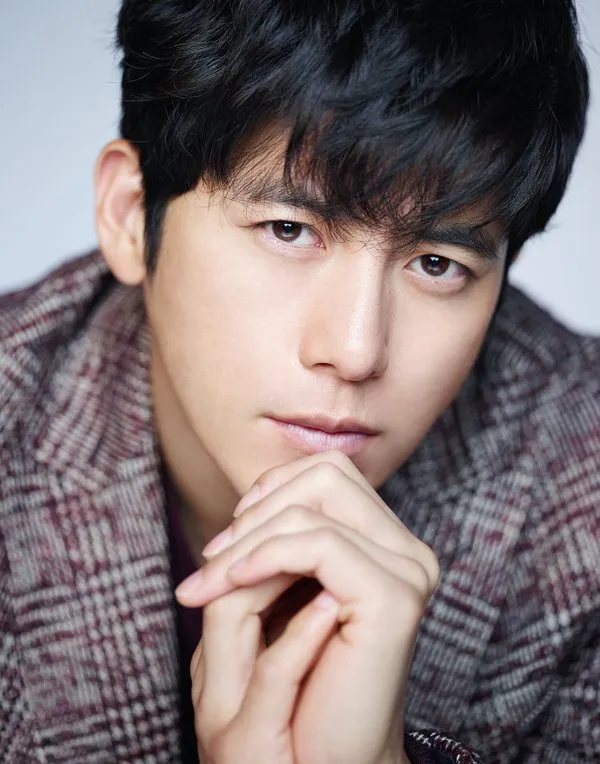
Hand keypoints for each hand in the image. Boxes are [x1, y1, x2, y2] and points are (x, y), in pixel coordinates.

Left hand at [176, 451, 438, 763]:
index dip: (270, 491)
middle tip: (213, 558)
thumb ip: (285, 539)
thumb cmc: (300, 683)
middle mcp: (405, 550)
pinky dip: (264, 554)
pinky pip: (318, 544)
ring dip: (250, 535)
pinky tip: (232, 581)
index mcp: (386, 545)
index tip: (225, 539)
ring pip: (315, 502)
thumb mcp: (284, 595)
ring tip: (211, 579)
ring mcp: (406, 570)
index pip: (328, 474)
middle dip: (259, 507)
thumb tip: (257, 492)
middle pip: (326, 473)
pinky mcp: (393, 596)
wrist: (325, 763)